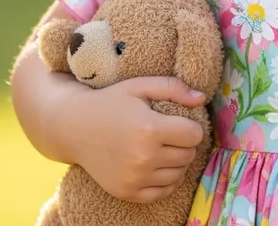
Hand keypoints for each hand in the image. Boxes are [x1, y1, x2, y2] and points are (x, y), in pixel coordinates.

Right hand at [59, 76, 206, 203]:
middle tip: (171, 133)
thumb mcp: (141, 86)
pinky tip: (158, 165)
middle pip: (188, 155)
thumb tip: (202, 98)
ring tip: (164, 148)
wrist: (75, 128)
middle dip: (185, 143)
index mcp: (150, 129)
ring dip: (177, 162)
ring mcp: (134, 178)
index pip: (194, 135)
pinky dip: (166, 180)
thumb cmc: (111, 102)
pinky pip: (162, 192)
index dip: (192, 126)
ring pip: (178, 175)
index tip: (181, 121)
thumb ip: (174, 88)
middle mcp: (143, 158)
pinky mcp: (126, 192)